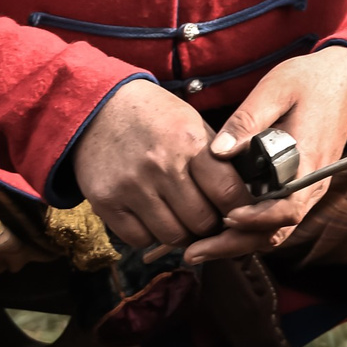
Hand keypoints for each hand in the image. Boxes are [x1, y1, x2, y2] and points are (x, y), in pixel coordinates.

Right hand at [72, 80, 236, 250]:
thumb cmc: (154, 118)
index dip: (239, 208)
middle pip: (202, 222)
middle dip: (210, 224)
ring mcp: (131, 186)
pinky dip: (150, 234)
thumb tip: (249, 197)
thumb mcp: (191, 124)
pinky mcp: (106, 202)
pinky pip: (139, 239)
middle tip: (208, 217)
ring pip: (173, 237)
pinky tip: (152, 216)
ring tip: (181, 218)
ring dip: (182, 233)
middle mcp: (160, 166)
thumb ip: (218, 159)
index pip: (228, 192)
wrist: (97, 108)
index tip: (239, 211)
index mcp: (189, 142)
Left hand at [182, 45, 346, 260]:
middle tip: (194, 252)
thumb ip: (247, 120)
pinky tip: (217, 231)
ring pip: (275, 230)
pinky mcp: (299, 188)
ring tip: (198, 250)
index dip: (257, 219)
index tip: (226, 218)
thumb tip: (217, 152)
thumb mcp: (276, 88)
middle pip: (277, 230)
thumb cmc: (310, 81)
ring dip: (238, 243)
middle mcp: (313, 184)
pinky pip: (275, 219)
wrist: (346, 81)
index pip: (288, 207)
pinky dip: (248, 230)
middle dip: (235, 245)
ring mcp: (308, 189)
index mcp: (310, 161)